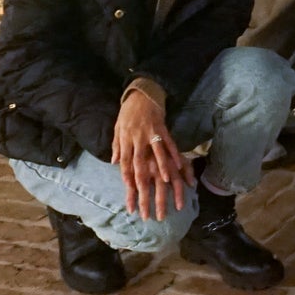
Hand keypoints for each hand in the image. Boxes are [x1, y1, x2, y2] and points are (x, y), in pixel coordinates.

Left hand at [111, 88, 189, 222]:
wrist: (140, 92)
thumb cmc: (127, 112)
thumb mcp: (117, 128)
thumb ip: (116, 145)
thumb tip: (114, 162)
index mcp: (125, 140)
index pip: (125, 165)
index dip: (128, 183)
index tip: (131, 200)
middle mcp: (137, 139)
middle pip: (140, 166)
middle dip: (143, 186)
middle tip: (147, 202)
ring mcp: (151, 134)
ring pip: (157, 155)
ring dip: (161, 170)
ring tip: (165, 185)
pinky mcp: (163, 128)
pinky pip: (170, 145)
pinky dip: (175, 156)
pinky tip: (180, 166)